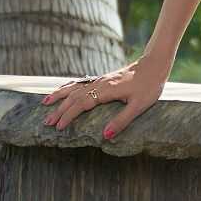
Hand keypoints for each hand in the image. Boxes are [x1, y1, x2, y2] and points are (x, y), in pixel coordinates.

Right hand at [41, 54, 169, 139]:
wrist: (154, 64)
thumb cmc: (150, 85)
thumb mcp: (139, 106)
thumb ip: (122, 120)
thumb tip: (105, 136)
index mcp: (106, 91)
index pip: (81, 104)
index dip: (69, 116)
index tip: (58, 127)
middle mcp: (100, 83)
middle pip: (74, 97)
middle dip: (59, 109)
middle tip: (47, 122)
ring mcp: (100, 80)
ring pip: (75, 87)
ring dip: (60, 95)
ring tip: (45, 103)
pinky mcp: (103, 79)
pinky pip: (81, 82)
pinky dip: (69, 86)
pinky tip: (63, 90)